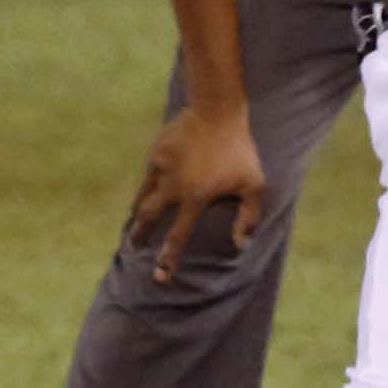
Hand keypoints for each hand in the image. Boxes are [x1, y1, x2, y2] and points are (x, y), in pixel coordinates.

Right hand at [129, 104, 267, 284]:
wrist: (216, 110)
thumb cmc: (239, 149)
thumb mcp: (253, 183)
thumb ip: (248, 216)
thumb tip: (241, 245)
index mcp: (195, 197)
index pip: (178, 236)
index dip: (168, 258)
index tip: (159, 276)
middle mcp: (173, 186)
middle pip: (148, 219)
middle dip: (140, 236)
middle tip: (134, 248)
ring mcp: (160, 168)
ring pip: (143, 198)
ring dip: (139, 214)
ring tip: (137, 222)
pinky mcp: (155, 154)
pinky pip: (149, 176)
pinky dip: (148, 187)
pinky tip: (151, 191)